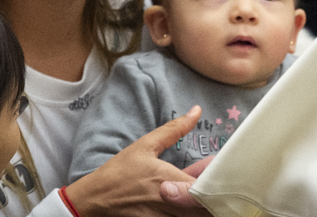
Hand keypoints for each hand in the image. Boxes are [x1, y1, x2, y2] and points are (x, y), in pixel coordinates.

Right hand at [63, 106, 211, 216]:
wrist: (94, 199)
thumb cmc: (119, 172)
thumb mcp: (145, 146)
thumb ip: (174, 130)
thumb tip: (196, 111)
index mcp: (169, 180)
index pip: (205, 187)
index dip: (217, 183)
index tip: (222, 175)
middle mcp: (170, 203)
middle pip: (206, 208)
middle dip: (215, 199)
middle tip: (217, 188)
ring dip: (203, 209)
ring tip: (204, 196)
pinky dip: (188, 214)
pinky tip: (187, 205)